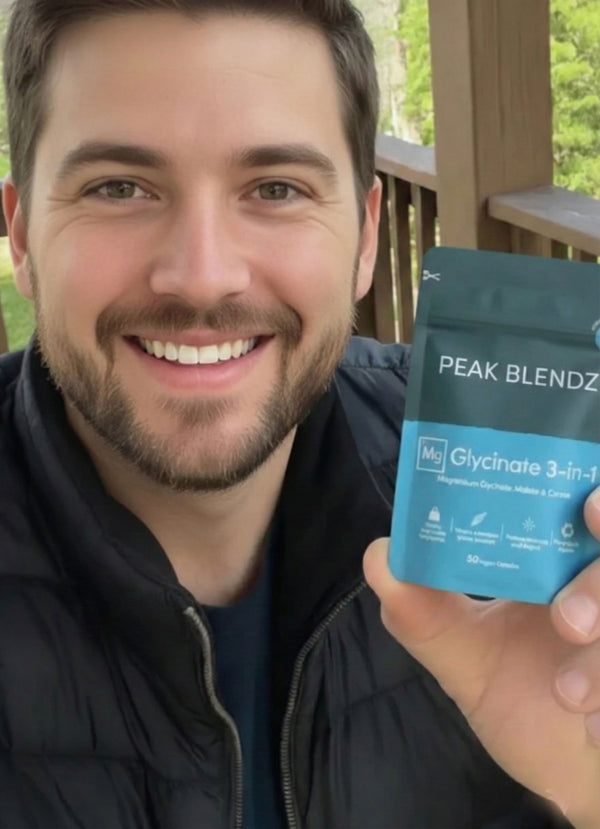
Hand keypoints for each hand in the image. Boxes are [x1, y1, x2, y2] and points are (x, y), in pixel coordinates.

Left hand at [364, 488, 599, 828]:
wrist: (569, 775)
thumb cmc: (526, 701)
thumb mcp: (467, 658)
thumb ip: (425, 612)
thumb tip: (379, 555)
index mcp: (568, 567)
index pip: (590, 511)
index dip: (598, 504)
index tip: (586, 505)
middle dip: (599, 585)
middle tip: (569, 621)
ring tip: (568, 694)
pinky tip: (592, 735)